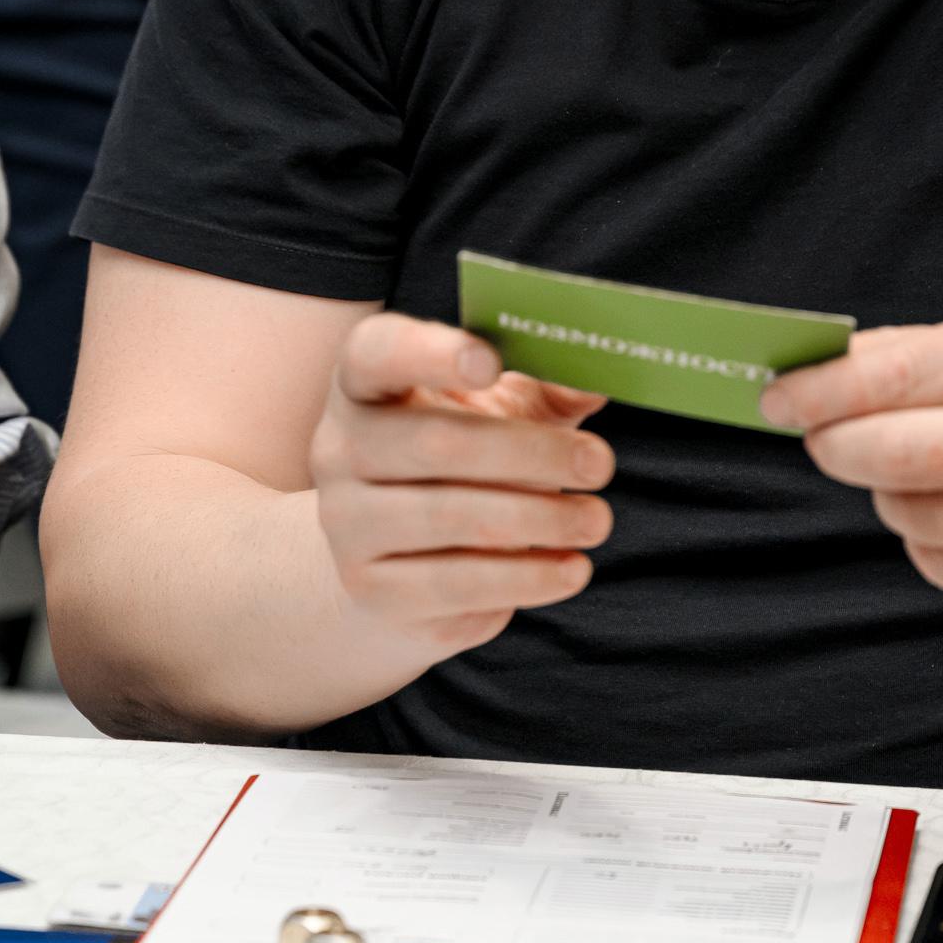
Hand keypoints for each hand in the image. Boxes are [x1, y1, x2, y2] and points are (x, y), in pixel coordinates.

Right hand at [310, 313, 612, 655]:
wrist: (401, 553)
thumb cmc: (466, 457)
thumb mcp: (500, 408)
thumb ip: (547, 387)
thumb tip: (602, 376)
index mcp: (364, 383)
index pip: (379, 352)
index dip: (431, 353)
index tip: (491, 361)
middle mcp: (339, 449)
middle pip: (435, 443)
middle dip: (530, 453)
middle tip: (601, 464)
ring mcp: (348, 525)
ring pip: (450, 519)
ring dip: (539, 520)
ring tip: (597, 521)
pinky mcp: (373, 591)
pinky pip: (456, 586)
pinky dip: (525, 578)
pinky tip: (571, 569)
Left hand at [762, 312, 942, 604]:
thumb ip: (926, 351)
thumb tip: (823, 367)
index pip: (899, 375)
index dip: (822, 390)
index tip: (776, 397)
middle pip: (893, 453)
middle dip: (834, 445)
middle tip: (820, 437)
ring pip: (908, 512)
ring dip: (885, 489)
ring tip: (915, 465)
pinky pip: (938, 563)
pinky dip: (925, 537)